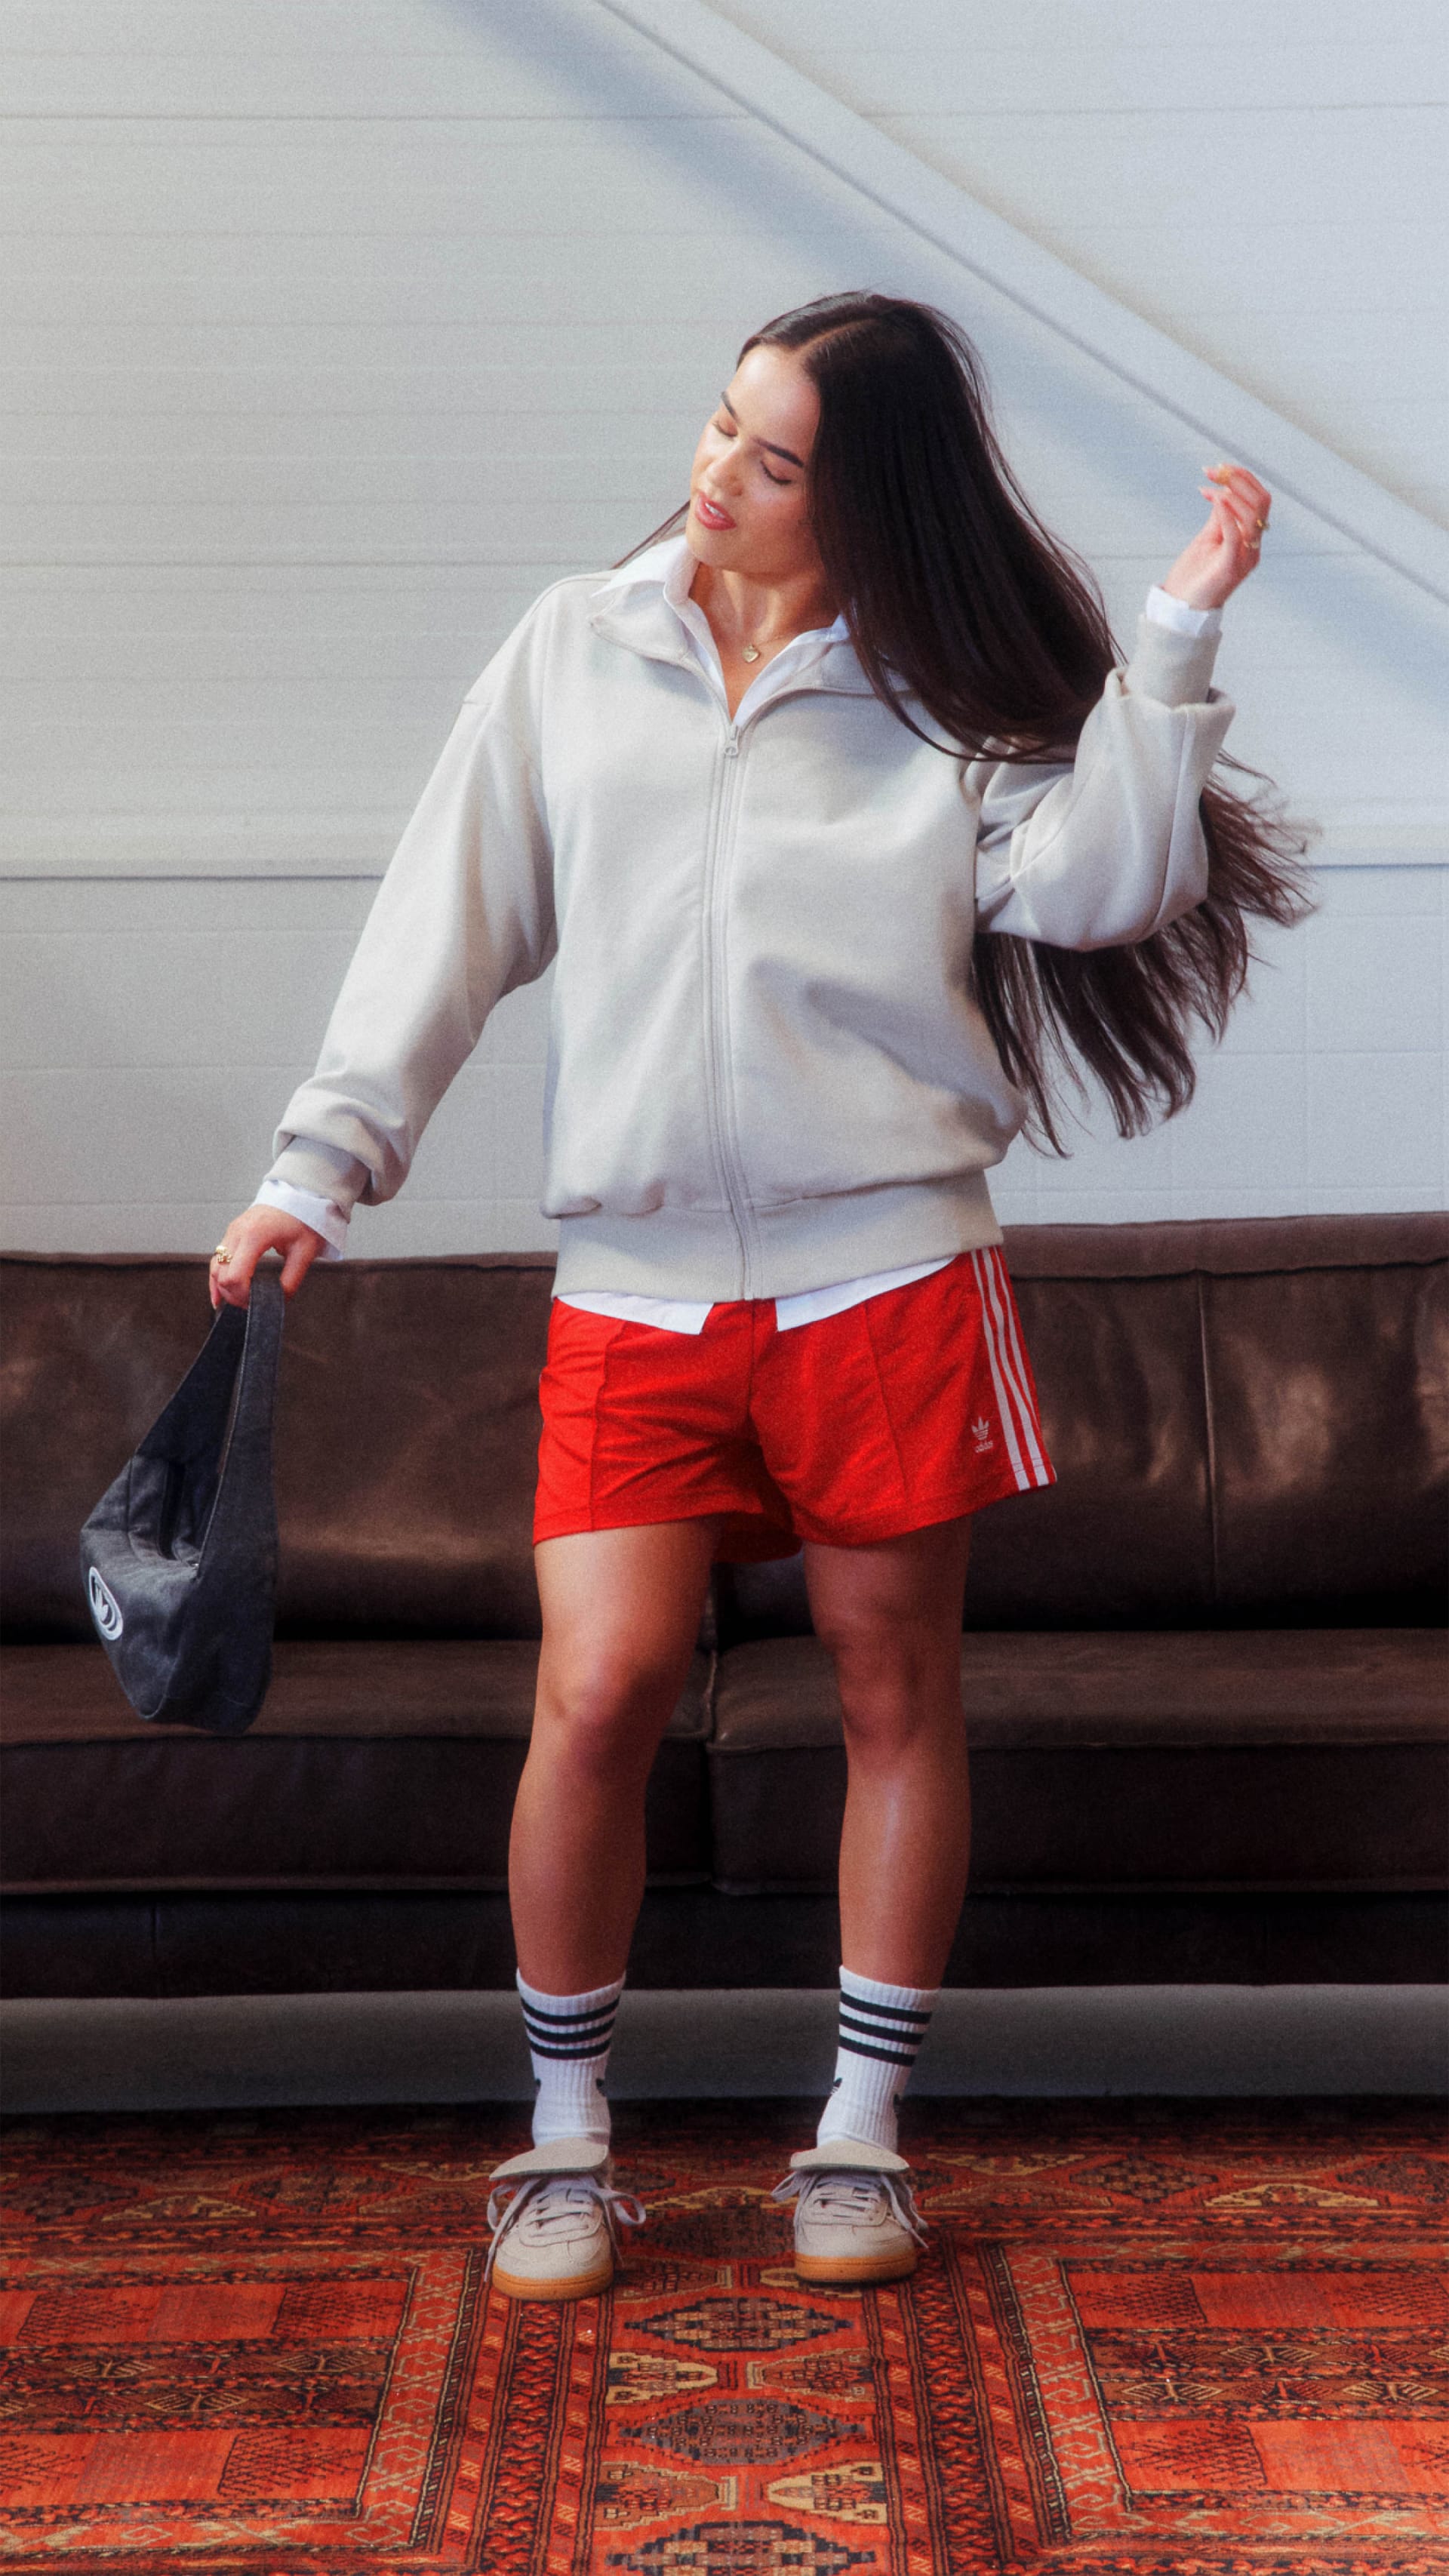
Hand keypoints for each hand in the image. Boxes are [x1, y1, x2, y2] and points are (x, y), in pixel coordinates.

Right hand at [209, 1205, 325, 1310]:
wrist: (298, 1197)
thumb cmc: (303, 1219)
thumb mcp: (304, 1252)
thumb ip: (291, 1280)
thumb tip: (278, 1300)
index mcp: (255, 1235)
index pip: (235, 1276)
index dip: (242, 1295)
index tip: (256, 1302)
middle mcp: (238, 1232)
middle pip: (221, 1275)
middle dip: (234, 1294)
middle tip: (252, 1303)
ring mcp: (232, 1231)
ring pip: (215, 1268)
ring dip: (225, 1288)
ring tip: (242, 1300)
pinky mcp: (231, 1234)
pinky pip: (216, 1260)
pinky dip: (216, 1279)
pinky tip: (219, 1296)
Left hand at [1160, 461, 1271, 612]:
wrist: (1181, 608)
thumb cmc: (1194, 575)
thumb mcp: (1209, 538)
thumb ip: (1220, 517)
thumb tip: (1223, 491)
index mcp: (1251, 539)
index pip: (1260, 500)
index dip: (1242, 478)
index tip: (1217, 468)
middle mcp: (1253, 547)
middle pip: (1262, 503)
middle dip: (1238, 480)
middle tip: (1212, 470)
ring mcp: (1245, 558)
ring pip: (1253, 516)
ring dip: (1232, 492)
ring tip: (1210, 483)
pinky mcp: (1230, 568)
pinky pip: (1235, 535)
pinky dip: (1226, 513)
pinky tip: (1214, 498)